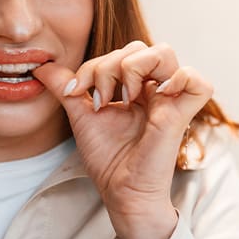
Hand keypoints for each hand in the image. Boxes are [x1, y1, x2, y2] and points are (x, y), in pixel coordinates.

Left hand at [33, 41, 213, 238]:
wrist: (119, 191)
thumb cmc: (107, 158)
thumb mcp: (80, 114)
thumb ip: (66, 87)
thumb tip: (40, 66)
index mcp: (137, 86)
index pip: (120, 52)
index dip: (93, 65)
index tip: (76, 91)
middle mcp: (155, 89)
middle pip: (139, 47)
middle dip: (109, 65)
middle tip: (100, 97)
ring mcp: (170, 100)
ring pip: (164, 53)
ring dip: (133, 67)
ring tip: (122, 98)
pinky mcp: (181, 115)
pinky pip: (198, 81)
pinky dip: (179, 78)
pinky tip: (155, 94)